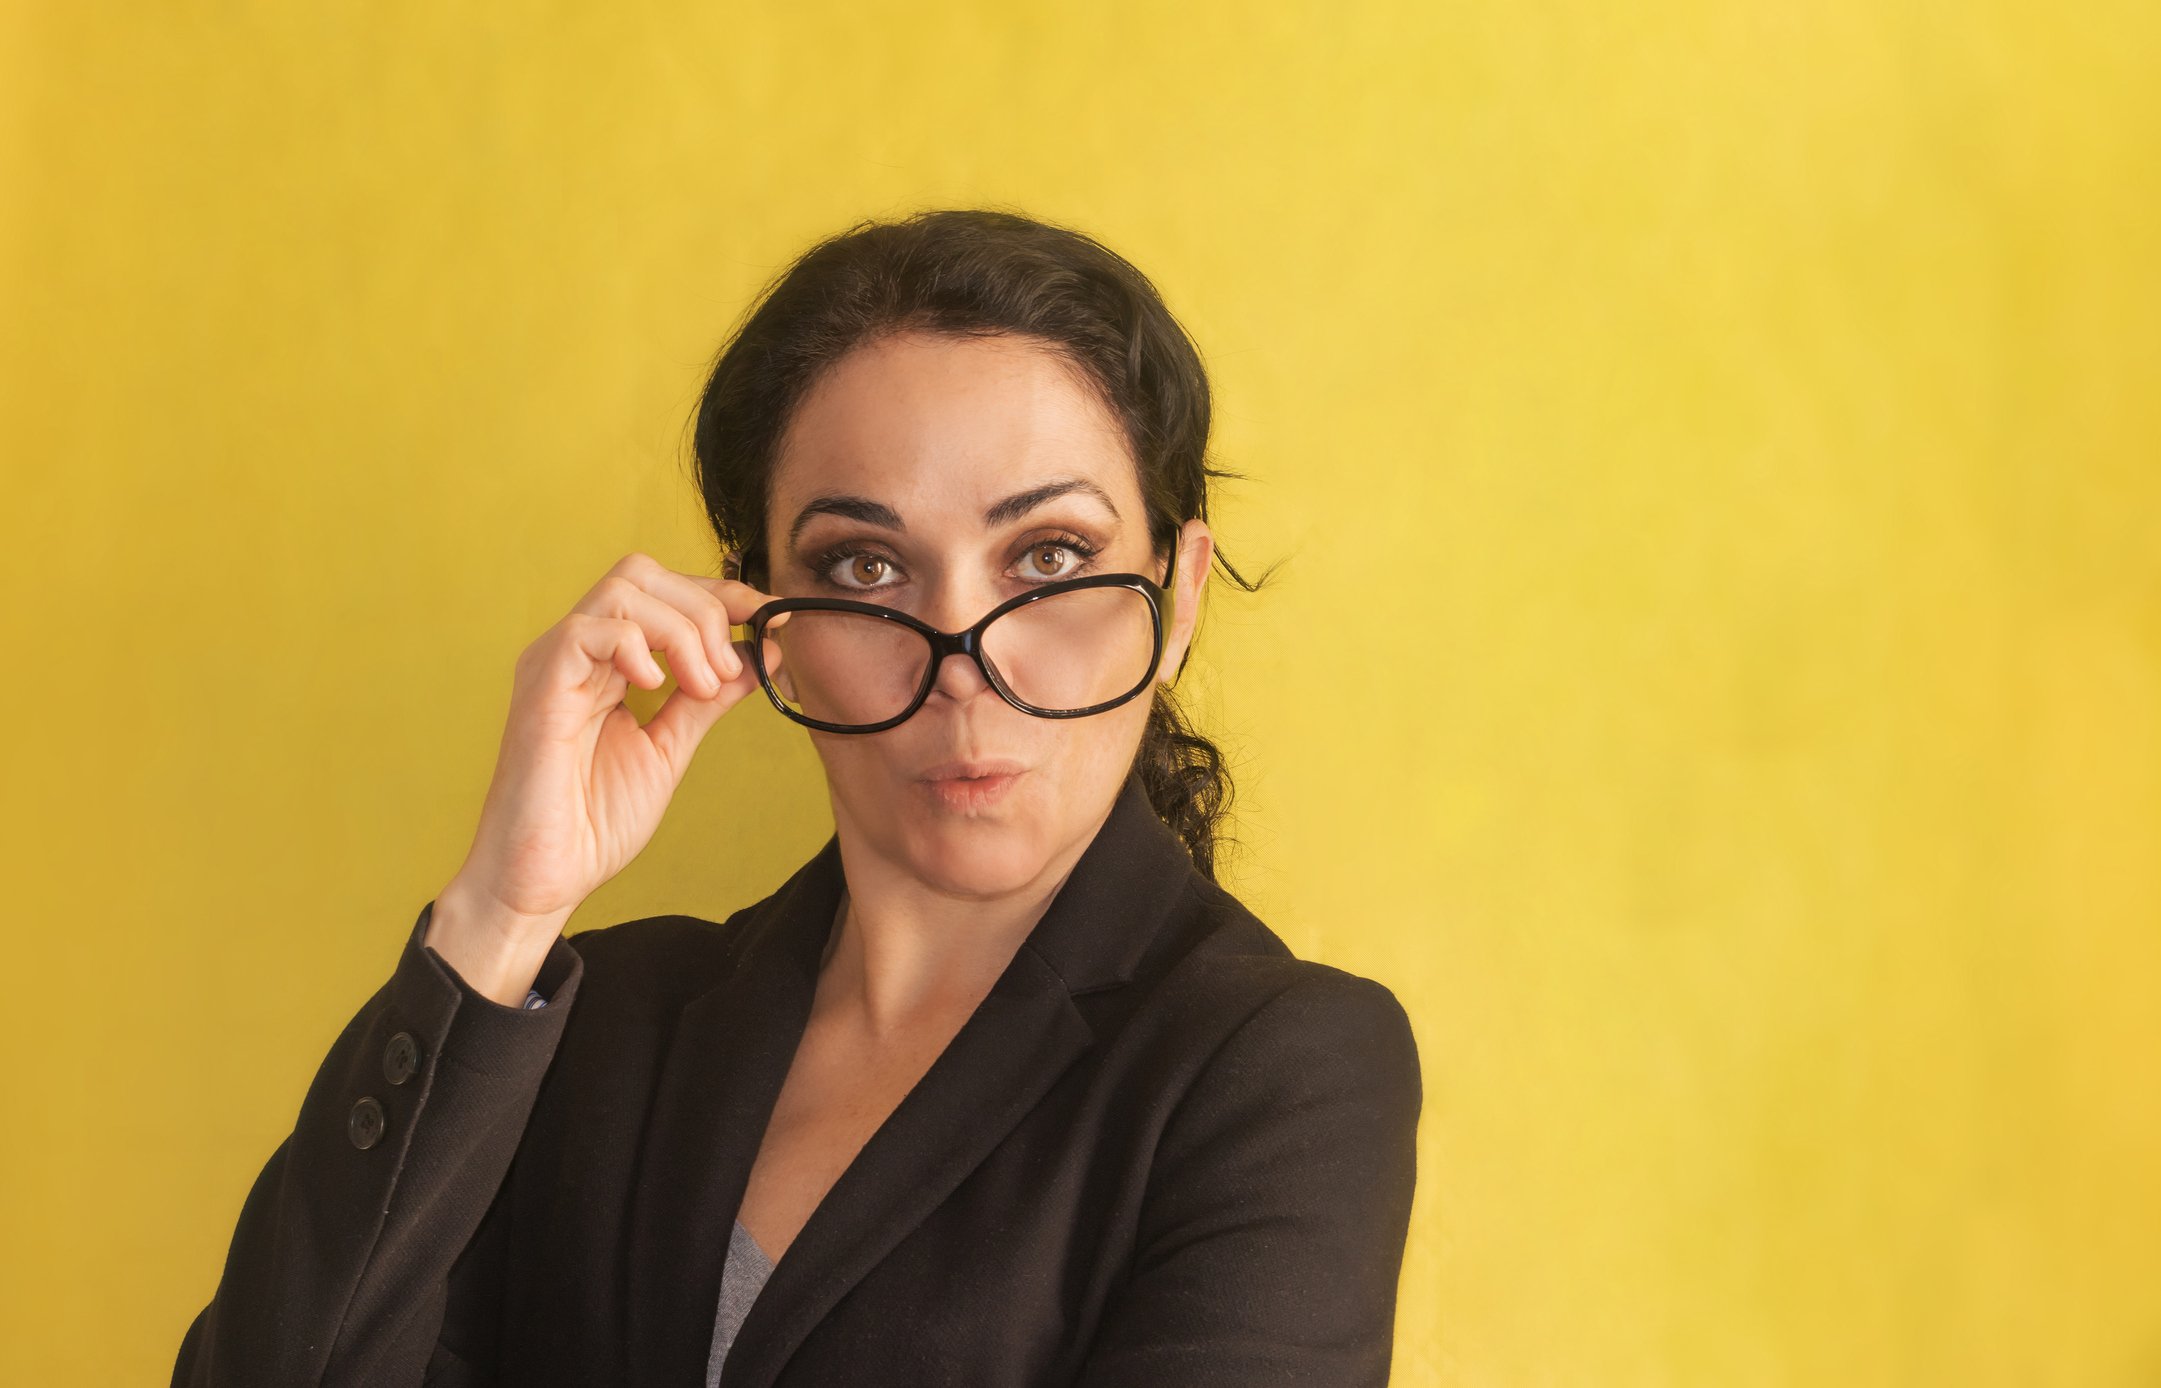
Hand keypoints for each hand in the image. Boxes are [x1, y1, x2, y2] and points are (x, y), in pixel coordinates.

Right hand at [426, 551, 786, 1002]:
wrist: (544, 879)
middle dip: (705, 610)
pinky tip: (655, 688)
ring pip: (623, 590)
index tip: (771, 619)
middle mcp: (577, 652)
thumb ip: (707, 697)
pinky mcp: (540, 687)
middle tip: (725, 673)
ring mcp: (555, 664)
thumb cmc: (593, 821)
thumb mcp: (669, 747)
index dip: (722, 594)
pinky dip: (635, 646)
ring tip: (699, 687)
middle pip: (643, 573)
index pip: (664, 591)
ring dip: (681, 630)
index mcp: (606, 661)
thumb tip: (760, 650)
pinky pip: (586, 631)